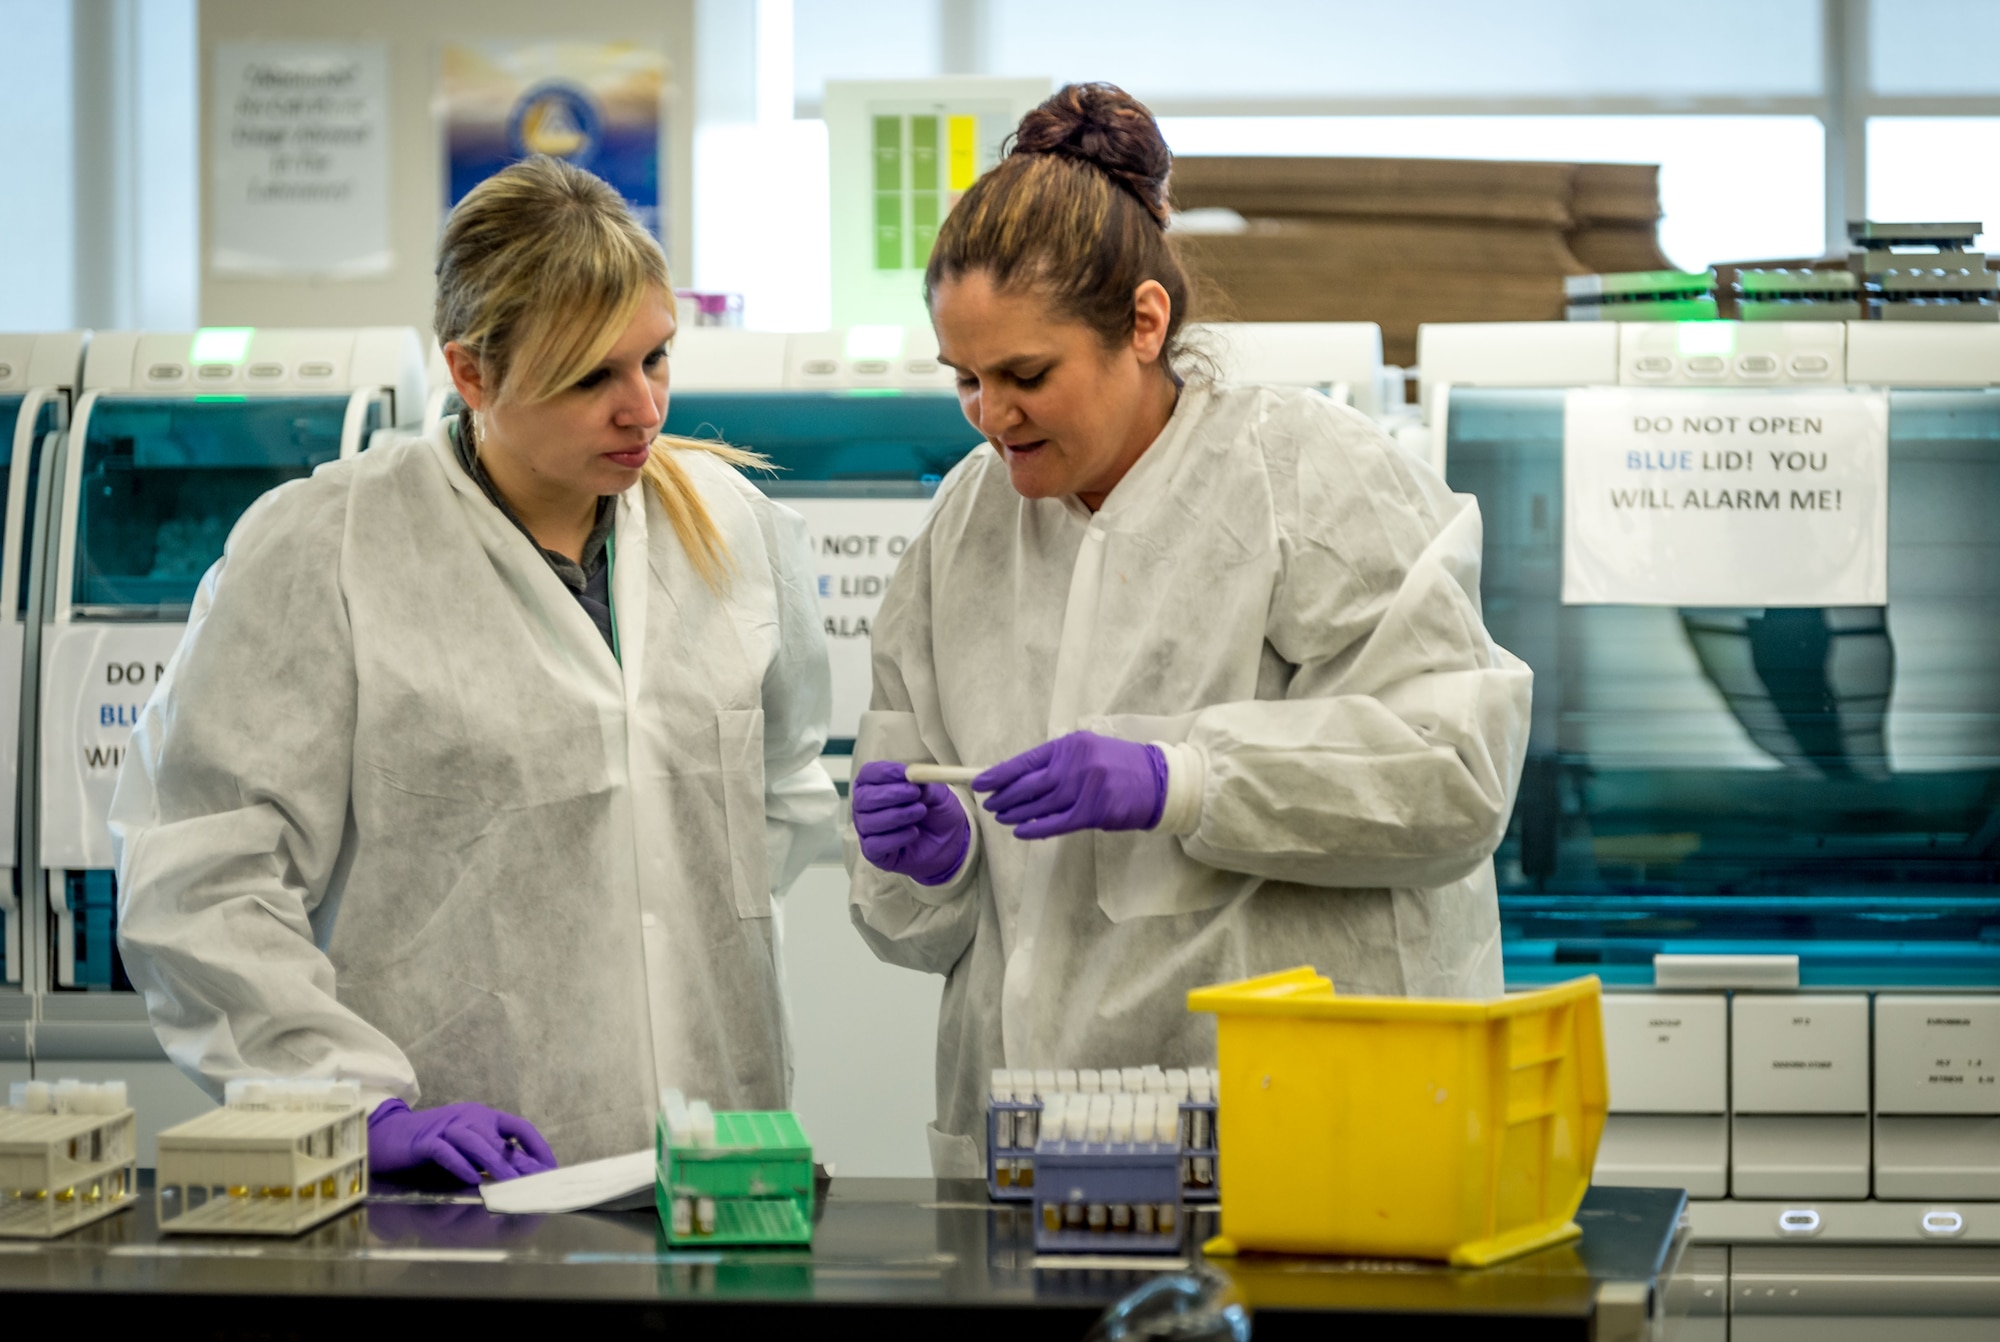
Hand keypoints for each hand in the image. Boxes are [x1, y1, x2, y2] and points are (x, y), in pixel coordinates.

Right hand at [368, 1099, 557, 1185]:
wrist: (388, 1135)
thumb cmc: (432, 1145)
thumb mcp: (467, 1149)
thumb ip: (490, 1158)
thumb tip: (520, 1177)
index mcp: (483, 1117)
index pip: (519, 1128)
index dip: (537, 1147)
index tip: (551, 1168)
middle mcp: (469, 1117)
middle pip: (500, 1140)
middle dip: (521, 1162)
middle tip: (538, 1182)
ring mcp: (446, 1127)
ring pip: (476, 1143)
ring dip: (495, 1164)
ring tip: (511, 1183)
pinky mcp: (424, 1140)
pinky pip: (445, 1150)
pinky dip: (459, 1164)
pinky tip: (470, 1179)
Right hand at [852, 760, 970, 884]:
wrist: (948, 844)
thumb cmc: (937, 813)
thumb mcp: (938, 794)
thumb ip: (925, 785)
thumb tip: (913, 777)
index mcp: (876, 785)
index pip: (868, 774)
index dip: (884, 773)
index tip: (905, 773)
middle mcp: (866, 807)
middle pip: (863, 798)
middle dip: (890, 794)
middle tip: (915, 793)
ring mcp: (867, 831)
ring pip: (868, 821)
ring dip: (897, 815)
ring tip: (920, 812)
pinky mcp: (873, 852)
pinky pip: (875, 844)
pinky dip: (896, 838)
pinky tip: (914, 833)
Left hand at [973, 732, 1165, 839]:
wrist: (1157, 780)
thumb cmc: (1119, 764)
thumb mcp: (1088, 750)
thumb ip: (1058, 761)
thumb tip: (1020, 777)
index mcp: (1070, 745)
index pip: (1026, 761)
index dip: (1000, 774)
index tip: (981, 783)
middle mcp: (1075, 764)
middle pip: (1028, 785)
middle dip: (1004, 796)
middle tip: (990, 804)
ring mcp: (1084, 788)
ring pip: (1039, 805)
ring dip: (1016, 813)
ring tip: (1002, 817)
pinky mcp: (1093, 812)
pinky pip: (1056, 823)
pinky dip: (1035, 828)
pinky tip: (1021, 830)